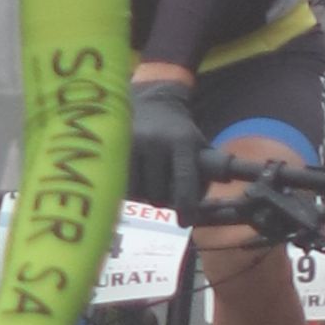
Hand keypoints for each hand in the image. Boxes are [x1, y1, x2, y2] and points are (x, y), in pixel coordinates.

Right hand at [126, 84, 205, 216]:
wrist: (151, 102)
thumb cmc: (179, 133)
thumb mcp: (199, 146)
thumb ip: (210, 173)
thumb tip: (212, 207)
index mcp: (181, 141)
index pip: (184, 181)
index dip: (185, 206)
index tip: (185, 222)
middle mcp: (155, 142)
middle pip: (158, 193)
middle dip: (163, 200)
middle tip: (165, 192)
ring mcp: (131, 144)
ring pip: (136, 192)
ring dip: (144, 195)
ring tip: (150, 183)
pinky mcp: (112, 148)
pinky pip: (120, 184)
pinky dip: (129, 189)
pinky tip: (136, 178)